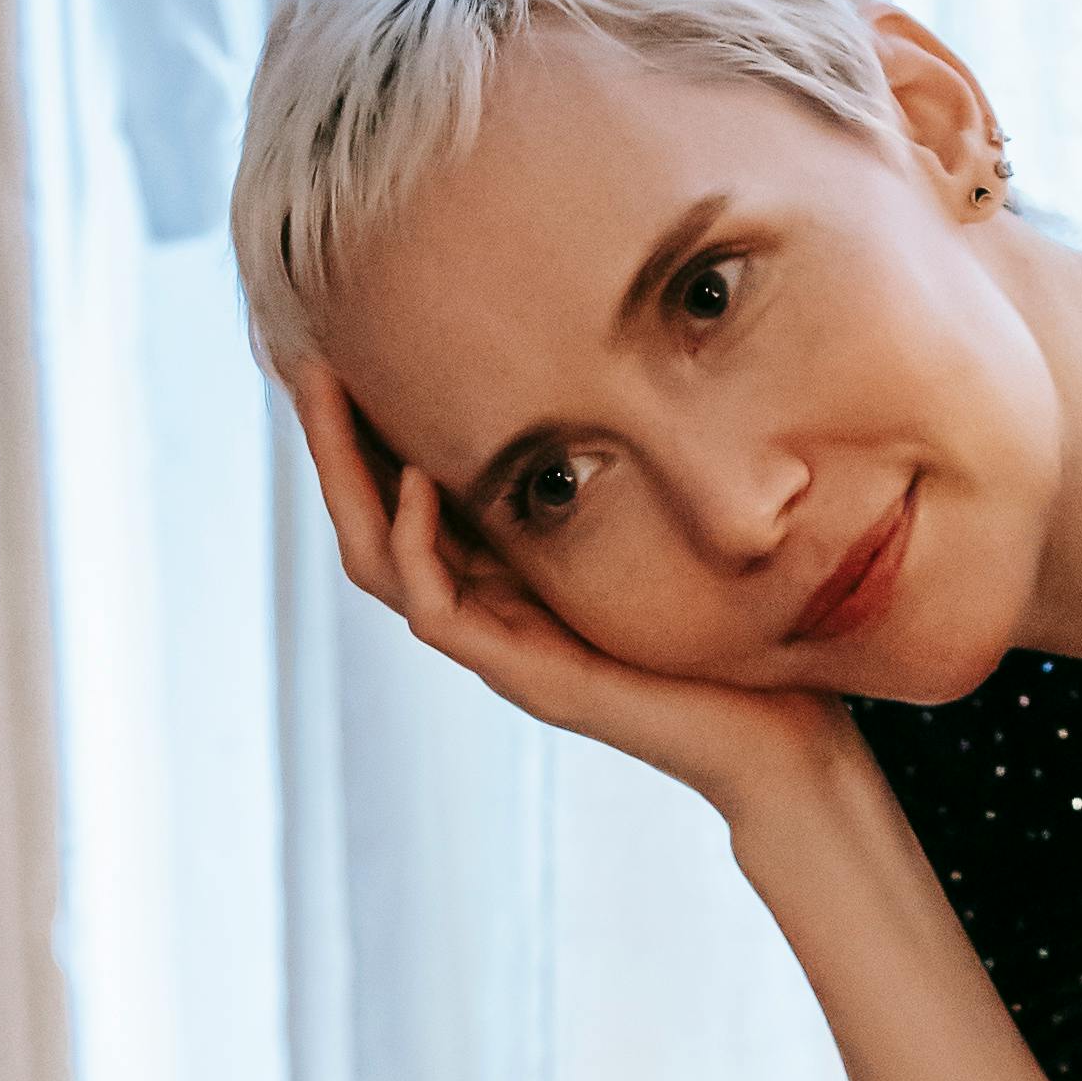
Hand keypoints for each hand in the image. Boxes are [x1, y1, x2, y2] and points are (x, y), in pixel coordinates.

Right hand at [289, 348, 840, 832]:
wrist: (777, 735)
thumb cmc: (725, 629)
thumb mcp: (659, 524)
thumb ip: (615, 469)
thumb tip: (608, 372)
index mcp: (507, 576)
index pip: (401, 497)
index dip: (365, 432)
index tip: (344, 345)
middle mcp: (489, 612)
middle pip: (369, 523)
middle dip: (331, 443)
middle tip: (303, 361)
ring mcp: (500, 649)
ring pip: (381, 563)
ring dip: (349, 480)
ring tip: (331, 399)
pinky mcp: (527, 679)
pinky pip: (436, 611)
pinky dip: (418, 544)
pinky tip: (418, 482)